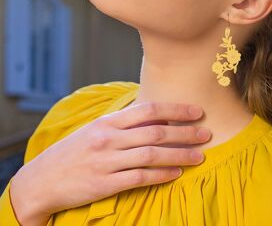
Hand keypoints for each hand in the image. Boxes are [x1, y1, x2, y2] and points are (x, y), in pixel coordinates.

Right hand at [10, 101, 211, 224]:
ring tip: (199, 156)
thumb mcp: (96, 130)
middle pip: (155, 132)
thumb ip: (124, 124)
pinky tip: (176, 173)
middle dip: (185, 132)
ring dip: (179, 155)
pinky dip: (161, 175)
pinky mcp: (105, 184)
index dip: (175, 109)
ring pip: (152, 155)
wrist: (41, 180)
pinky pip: (140, 178)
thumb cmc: (74, 151)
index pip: (148, 110)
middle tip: (206, 134)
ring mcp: (106, 161)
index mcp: (108, 122)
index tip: (196, 111)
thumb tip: (157, 118)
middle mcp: (108, 138)